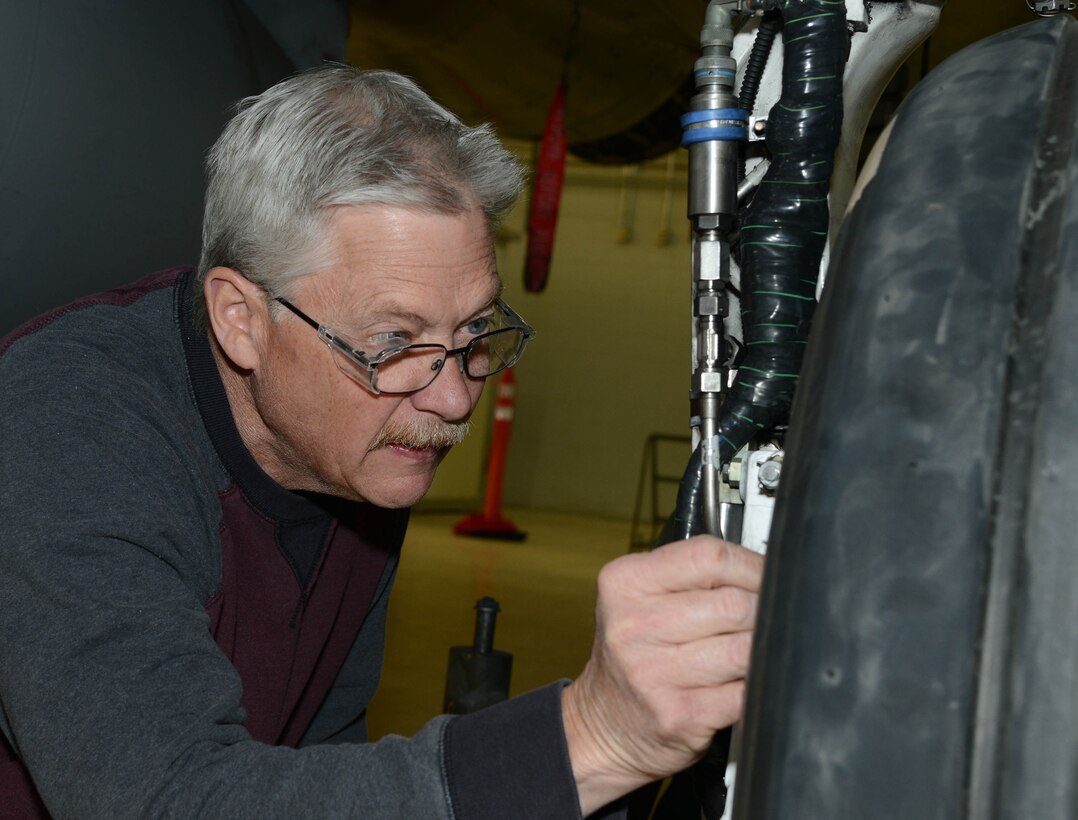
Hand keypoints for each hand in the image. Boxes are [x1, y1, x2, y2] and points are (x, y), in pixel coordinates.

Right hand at [561, 535, 762, 814]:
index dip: (751, 566)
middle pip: (733, 604)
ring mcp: (654, 673)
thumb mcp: (641, 598)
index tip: (764, 577)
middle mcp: (633, 625)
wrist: (603, 724)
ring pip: (745, 649)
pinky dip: (756, 686)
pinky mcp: (679, 715)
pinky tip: (740, 683)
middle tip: (761, 620)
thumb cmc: (634, 654)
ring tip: (748, 652)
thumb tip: (765, 572)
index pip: (709, 557)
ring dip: (761, 651)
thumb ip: (692, 577)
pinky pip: (745, 692)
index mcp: (625, 582)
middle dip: (761, 611)